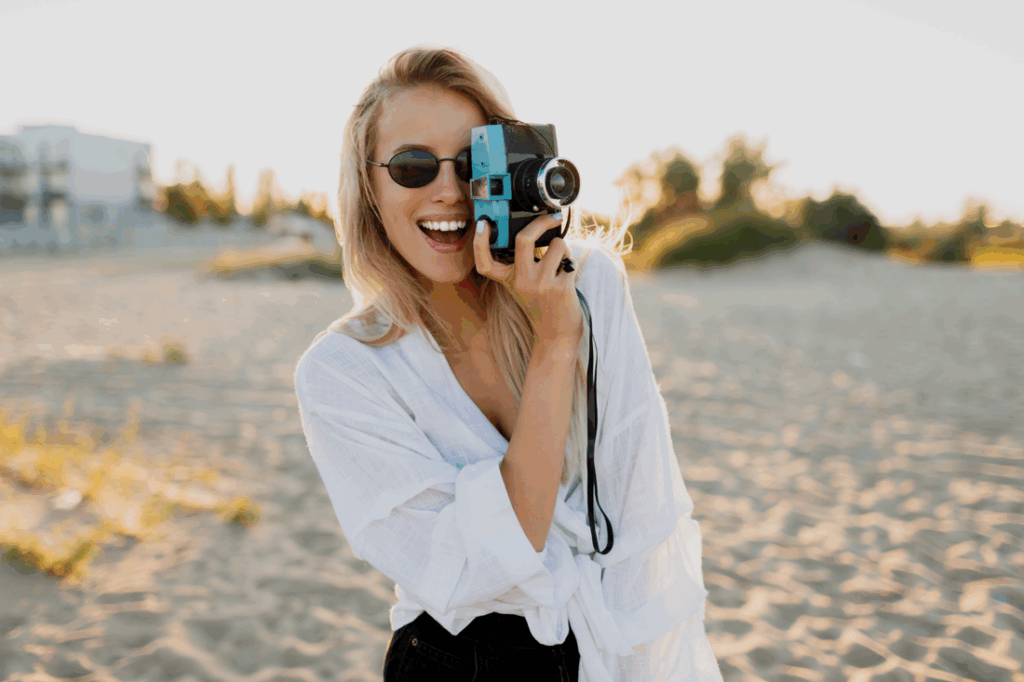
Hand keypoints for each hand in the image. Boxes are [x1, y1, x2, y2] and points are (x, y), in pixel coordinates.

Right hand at [474, 214, 582, 346]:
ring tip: (560, 259)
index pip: (485, 262)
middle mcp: (521, 281)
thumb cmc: (541, 303)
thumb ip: (522, 262)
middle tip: (552, 217)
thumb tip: (536, 229)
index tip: (483, 224)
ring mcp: (540, 284)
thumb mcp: (522, 285)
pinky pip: (569, 258)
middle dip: (540, 222)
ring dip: (562, 246)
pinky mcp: (560, 287)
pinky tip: (566, 275)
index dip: (479, 242)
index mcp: (508, 280)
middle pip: (524, 239)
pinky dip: (570, 261)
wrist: (556, 333)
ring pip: (556, 244)